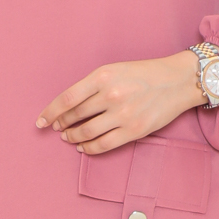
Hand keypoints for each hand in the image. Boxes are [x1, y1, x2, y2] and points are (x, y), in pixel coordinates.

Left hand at [36, 50, 201, 154]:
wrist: (178, 81)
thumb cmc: (144, 74)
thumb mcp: (115, 70)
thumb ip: (92, 86)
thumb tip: (69, 106)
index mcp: (103, 77)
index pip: (67, 99)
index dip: (50, 112)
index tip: (40, 122)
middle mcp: (111, 95)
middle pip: (75, 116)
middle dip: (62, 124)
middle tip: (57, 128)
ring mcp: (123, 115)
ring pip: (86, 132)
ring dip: (73, 137)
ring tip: (68, 137)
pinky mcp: (134, 130)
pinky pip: (103, 145)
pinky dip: (89, 148)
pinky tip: (83, 147)